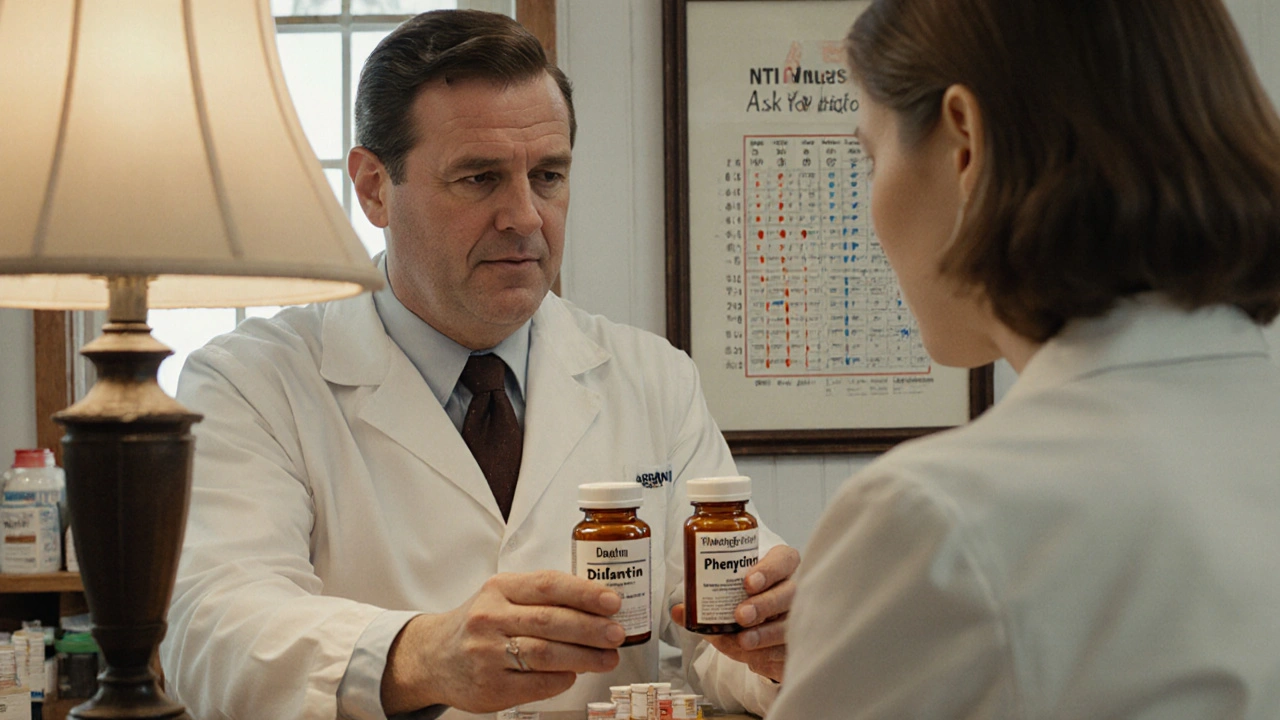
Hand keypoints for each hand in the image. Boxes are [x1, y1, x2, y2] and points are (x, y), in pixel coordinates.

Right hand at [381, 570, 625, 713]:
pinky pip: (537, 683)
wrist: (432, 658)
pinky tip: (574, 674)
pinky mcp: (491, 687)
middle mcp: (489, 618)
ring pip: (547, 654)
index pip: (548, 585)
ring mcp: (488, 654)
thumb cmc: (479, 624)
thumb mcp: (501, 597)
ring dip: (585, 657)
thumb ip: (541, 597)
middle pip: (551, 621)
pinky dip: (562, 679)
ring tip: (608, 658)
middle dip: (591, 628)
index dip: (585, 593)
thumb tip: (597, 605)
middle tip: (617, 634)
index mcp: (498, 589)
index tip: (613, 602)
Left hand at [672, 544, 798, 682]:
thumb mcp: (727, 598)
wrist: (766, 636)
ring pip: (792, 624)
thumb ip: (704, 604)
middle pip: (791, 593)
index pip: (783, 560)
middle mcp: (796, 590)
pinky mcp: (801, 644)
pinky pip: (788, 650)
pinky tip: (753, 657)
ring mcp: (802, 617)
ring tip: (744, 641)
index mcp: (780, 568)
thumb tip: (679, 611)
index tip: (747, 582)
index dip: (768, 570)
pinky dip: (767, 655)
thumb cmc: (747, 605)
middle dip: (765, 604)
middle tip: (741, 615)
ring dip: (765, 634)